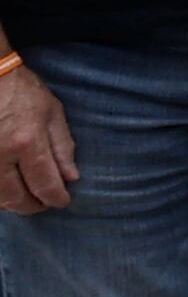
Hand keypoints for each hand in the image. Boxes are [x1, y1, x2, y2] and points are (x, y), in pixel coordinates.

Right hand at [0, 60, 77, 213]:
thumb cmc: (21, 90)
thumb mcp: (52, 112)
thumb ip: (63, 146)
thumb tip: (71, 177)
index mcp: (27, 142)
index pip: (45, 184)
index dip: (56, 199)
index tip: (62, 201)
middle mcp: (0, 155)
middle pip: (16, 198)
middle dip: (33, 206)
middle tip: (42, 204)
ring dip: (11, 204)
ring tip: (23, 199)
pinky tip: (4, 191)